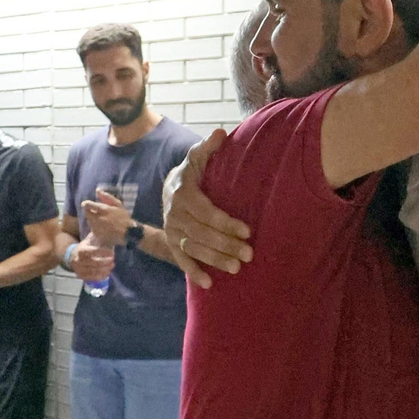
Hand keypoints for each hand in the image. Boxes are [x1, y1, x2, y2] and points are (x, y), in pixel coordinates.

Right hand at [70, 234, 115, 281]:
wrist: (71, 257)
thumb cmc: (83, 248)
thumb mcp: (87, 240)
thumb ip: (96, 236)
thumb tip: (106, 229)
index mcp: (81, 250)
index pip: (93, 251)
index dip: (103, 252)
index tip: (112, 252)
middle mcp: (78, 260)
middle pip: (94, 262)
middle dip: (106, 262)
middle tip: (113, 260)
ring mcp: (79, 269)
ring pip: (94, 271)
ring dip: (105, 269)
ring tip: (112, 266)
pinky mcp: (81, 276)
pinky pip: (92, 278)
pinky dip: (101, 276)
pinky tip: (107, 273)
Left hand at [81, 189, 132, 245]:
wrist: (128, 233)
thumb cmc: (124, 217)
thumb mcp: (118, 204)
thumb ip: (107, 197)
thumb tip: (97, 190)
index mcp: (103, 209)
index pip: (87, 205)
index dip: (86, 204)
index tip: (87, 204)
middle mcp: (98, 218)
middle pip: (86, 213)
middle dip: (89, 212)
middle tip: (95, 212)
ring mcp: (97, 227)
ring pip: (89, 221)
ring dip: (92, 219)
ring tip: (101, 220)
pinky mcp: (97, 234)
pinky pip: (92, 229)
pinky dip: (95, 227)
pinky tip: (102, 227)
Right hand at [161, 129, 252, 288]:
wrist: (169, 187)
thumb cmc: (192, 173)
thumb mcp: (197, 157)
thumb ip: (208, 148)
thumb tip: (220, 133)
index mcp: (183, 193)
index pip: (206, 212)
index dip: (225, 223)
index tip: (247, 231)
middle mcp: (174, 214)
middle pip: (202, 233)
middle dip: (225, 245)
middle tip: (249, 254)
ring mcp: (172, 230)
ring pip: (194, 248)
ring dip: (214, 260)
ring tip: (237, 268)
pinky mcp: (171, 243)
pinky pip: (181, 260)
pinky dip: (193, 272)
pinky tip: (208, 284)